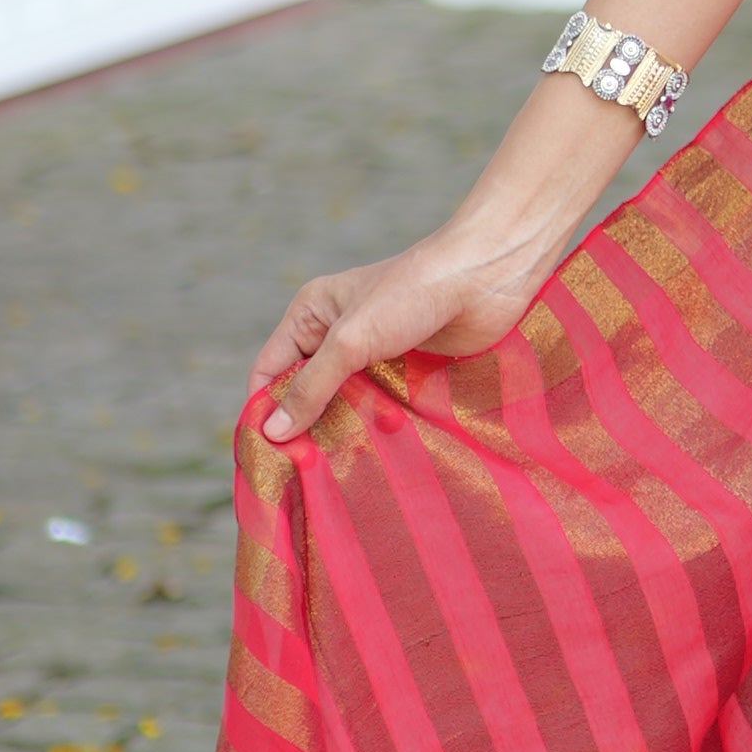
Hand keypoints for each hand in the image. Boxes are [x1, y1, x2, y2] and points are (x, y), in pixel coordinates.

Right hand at [245, 221, 566, 445]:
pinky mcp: (408, 371)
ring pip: (344, 403)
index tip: (265, 455)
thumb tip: (273, 432)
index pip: (269, 369)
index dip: (263, 409)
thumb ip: (312, 386)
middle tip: (301, 474)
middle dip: (304, 427)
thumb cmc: (414, 294)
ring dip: (341, 432)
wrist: (487, 277)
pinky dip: (374, 429)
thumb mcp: (352, 340)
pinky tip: (373, 458)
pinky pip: (380, 407)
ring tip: (336, 473)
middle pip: (306, 391)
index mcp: (312, 313)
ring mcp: (375, 354)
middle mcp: (338, 334)